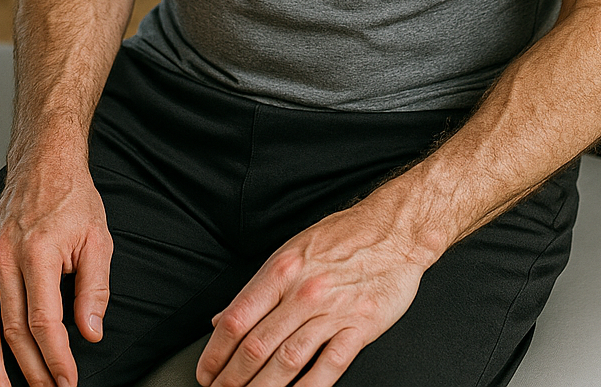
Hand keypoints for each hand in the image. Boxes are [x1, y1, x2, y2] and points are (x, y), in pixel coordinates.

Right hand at [0, 158, 111, 386]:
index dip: (55, 357)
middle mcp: (6, 259)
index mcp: (39, 253)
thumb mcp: (98, 238)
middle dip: (31, 368)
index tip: (67, 379)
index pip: (44, 321)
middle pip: (13, 330)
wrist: (45, 164)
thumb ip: (95, 288)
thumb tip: (90, 332)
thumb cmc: (72, 199)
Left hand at [197, 202, 433, 386]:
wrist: (395, 229)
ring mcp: (332, 310)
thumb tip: (221, 319)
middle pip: (256, 346)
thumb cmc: (343, 236)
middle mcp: (303, 291)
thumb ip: (258, 287)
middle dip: (231, 380)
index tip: (205, 373)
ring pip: (286, 362)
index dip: (215, 354)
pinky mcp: (359, 326)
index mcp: (283, 269)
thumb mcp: (292, 250)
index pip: (237, 320)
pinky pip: (328, 367)